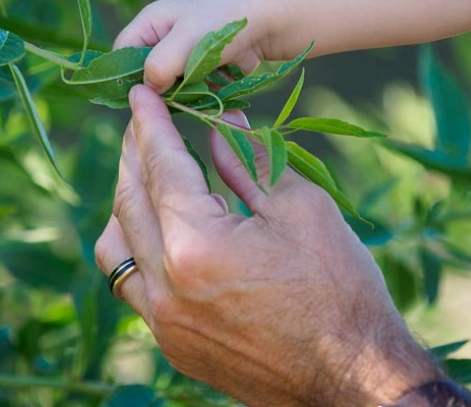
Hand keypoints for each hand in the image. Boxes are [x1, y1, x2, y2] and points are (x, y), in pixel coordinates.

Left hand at [95, 85, 439, 405]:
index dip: (150, 122)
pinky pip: (131, 281)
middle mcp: (164, 286)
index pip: (161, 166)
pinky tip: (159, 225)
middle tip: (143, 121)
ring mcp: (163, 320)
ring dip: (127, 199)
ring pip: (116, 244)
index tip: (139, 93)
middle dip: (134, 152)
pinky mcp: (171, 341)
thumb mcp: (301, 207)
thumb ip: (249, 160)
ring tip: (147, 171)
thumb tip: (221, 121)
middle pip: (129, 200)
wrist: (355, 380)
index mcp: (196, 246)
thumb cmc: (340, 288)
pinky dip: (136, 242)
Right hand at [113, 0, 289, 91]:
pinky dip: (201, 95)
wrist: (271, 18)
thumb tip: (148, 88)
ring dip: (183, 94)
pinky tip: (215, 94)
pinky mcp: (204, 67)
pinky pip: (192, 89)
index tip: (143, 96)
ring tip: (201, 92)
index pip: (122, 52)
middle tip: (176, 98)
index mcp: (151, 22)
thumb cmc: (224, 22)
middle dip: (159, 88)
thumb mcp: (186, 41)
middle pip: (146, 72)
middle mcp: (163, 38)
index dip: (126, 75)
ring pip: (170, 84)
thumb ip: (160, 64)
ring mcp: (184, 54)